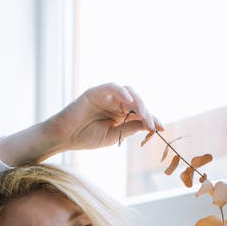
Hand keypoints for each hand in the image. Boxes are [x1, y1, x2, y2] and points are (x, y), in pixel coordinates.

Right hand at [47, 83, 162, 152]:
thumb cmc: (85, 137)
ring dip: (138, 102)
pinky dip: (122, 92)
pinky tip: (129, 101)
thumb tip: (149, 124)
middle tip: (152, 123)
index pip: (139, 113)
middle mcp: (114, 103)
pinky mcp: (96, 92)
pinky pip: (112, 87)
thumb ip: (129, 128)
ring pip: (128, 93)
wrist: (64, 137)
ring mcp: (106, 96)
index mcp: (119, 114)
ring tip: (143, 114)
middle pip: (137, 101)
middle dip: (146, 112)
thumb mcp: (113, 135)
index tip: (162, 128)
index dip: (151, 119)